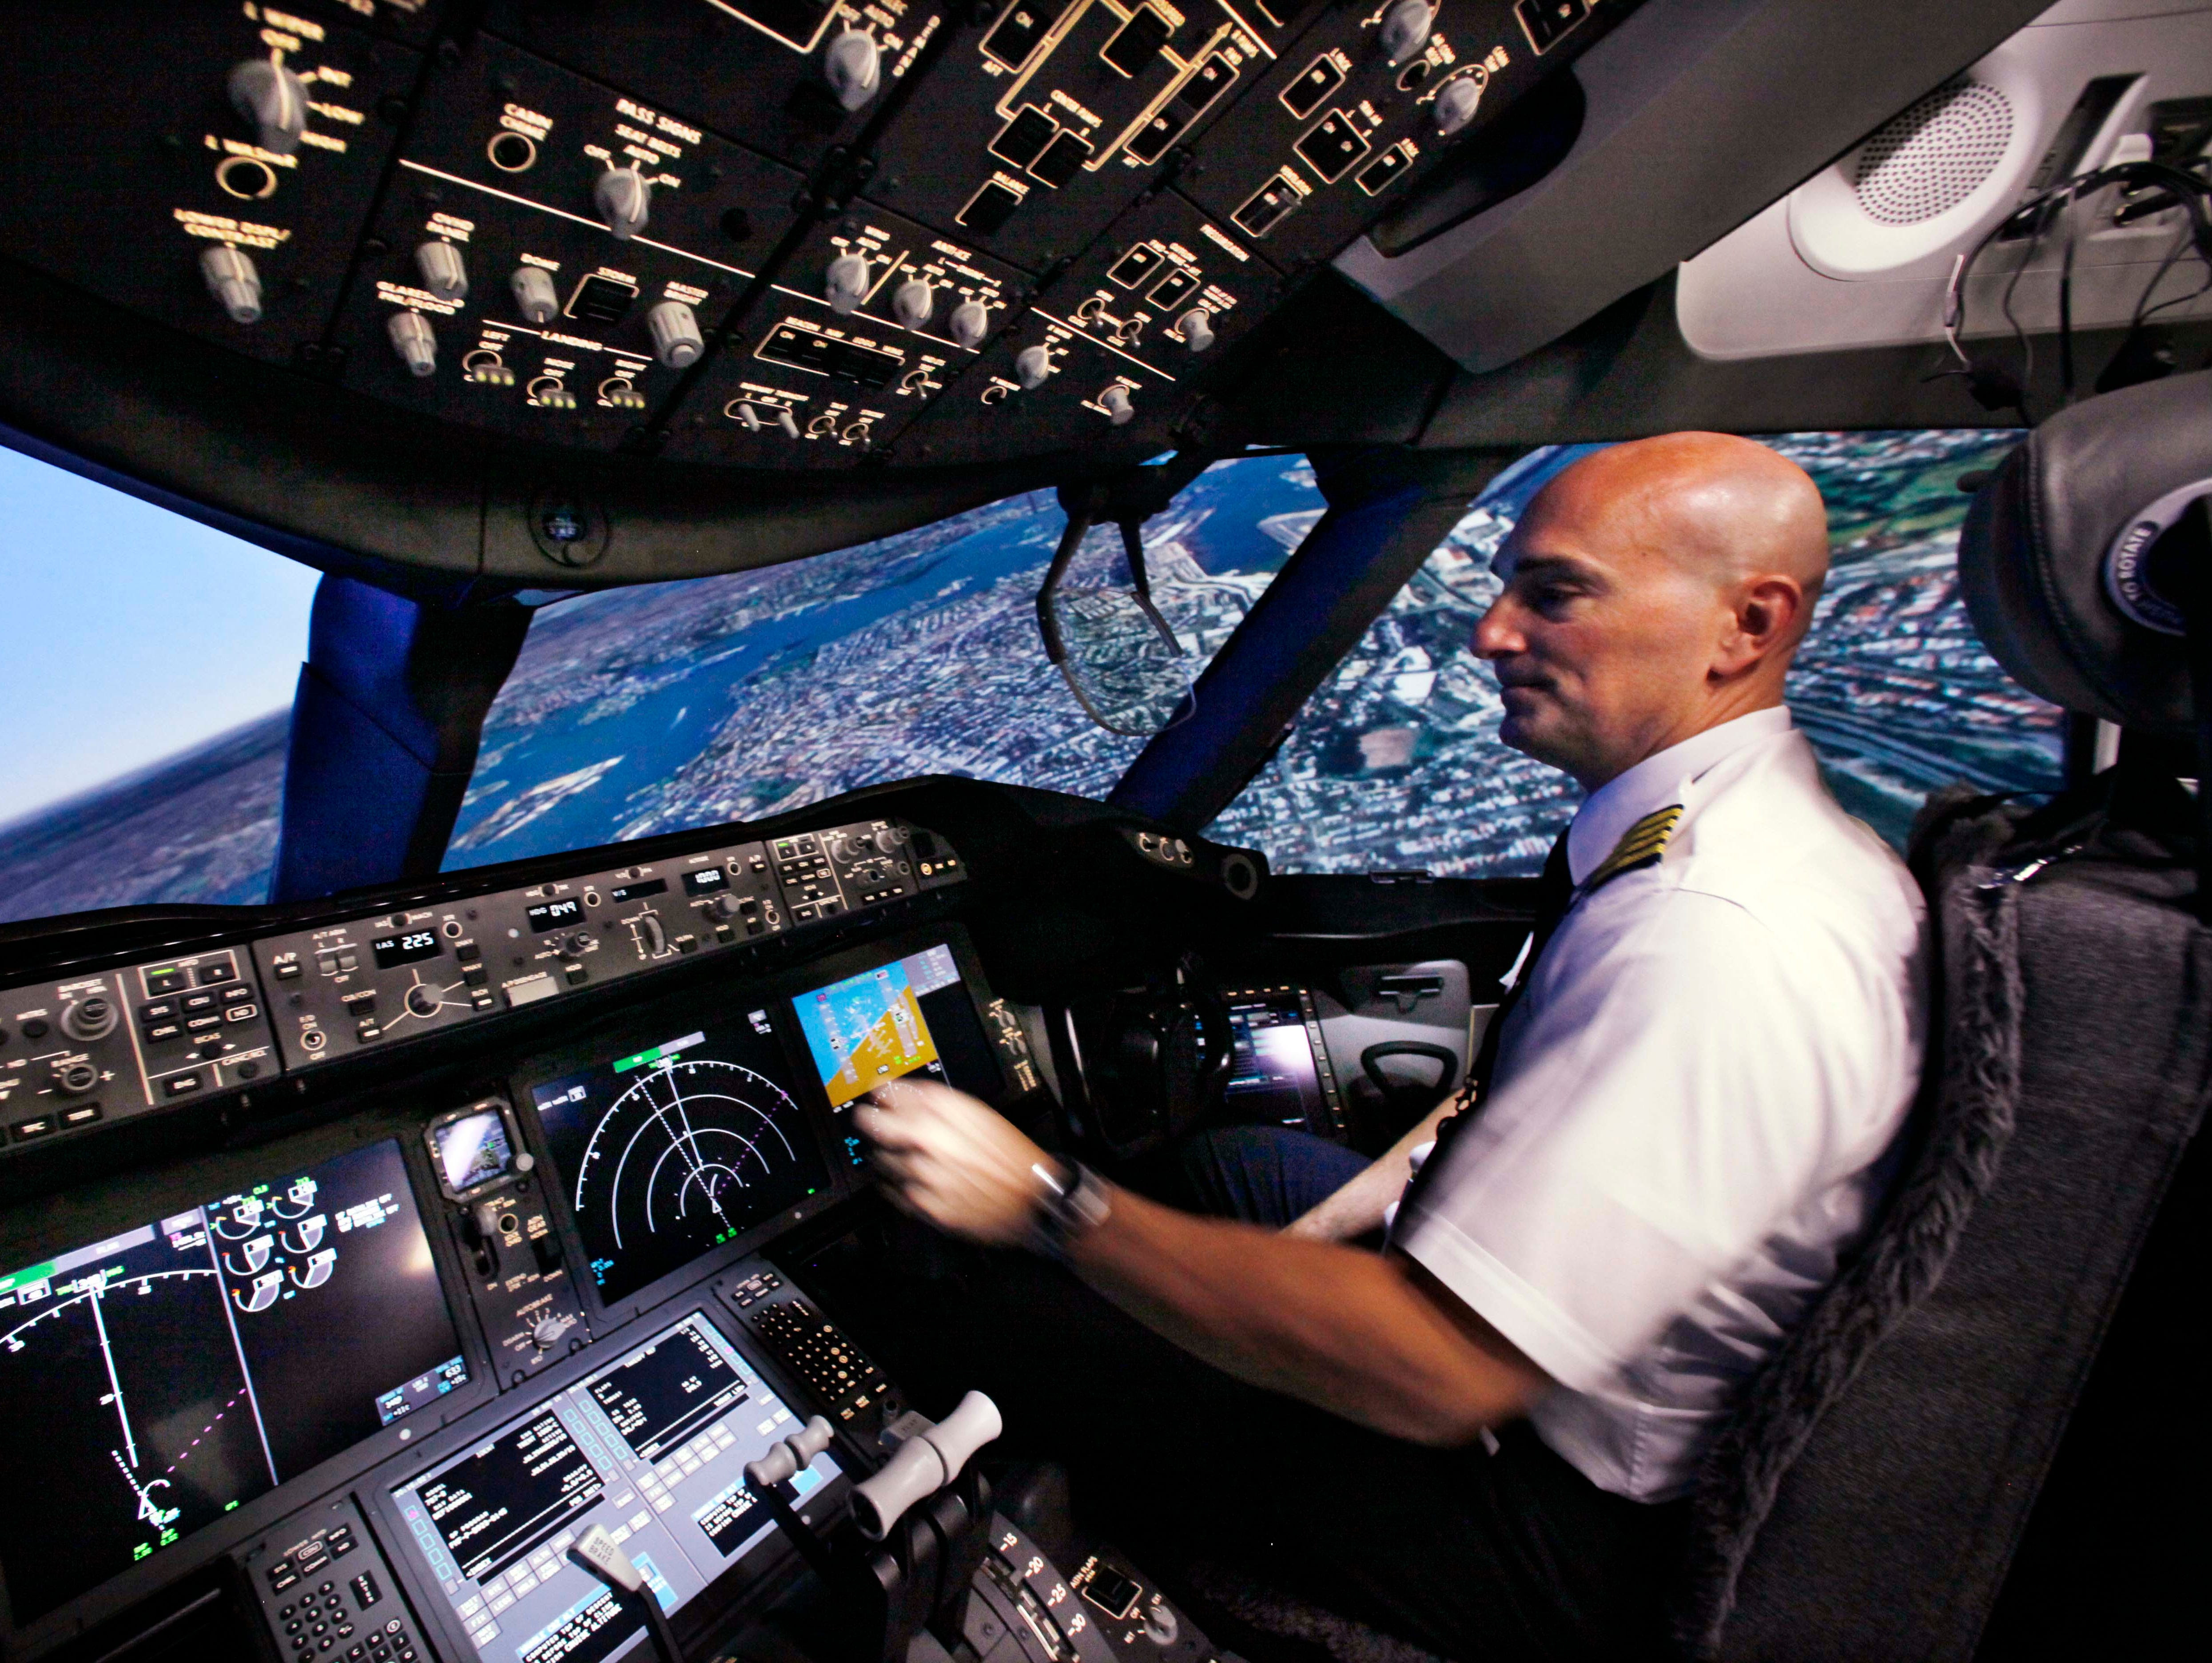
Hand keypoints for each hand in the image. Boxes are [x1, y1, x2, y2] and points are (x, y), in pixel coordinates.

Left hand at [855, 1079, 1051, 1245]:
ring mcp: (926, 1180)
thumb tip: (897, 1089)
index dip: (880, 1096)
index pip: (890, 1099)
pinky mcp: (930, 1208)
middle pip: (879, 1131)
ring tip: (903, 1151)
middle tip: (875, 1122)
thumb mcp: (977, 1114)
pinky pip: (896, 1193)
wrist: (1033, 1198)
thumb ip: (932, 1100)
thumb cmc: (1010, 1156)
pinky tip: (910, 1178)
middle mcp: (928, 1148)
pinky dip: (897, 1183)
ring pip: (885, 1162)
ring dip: (887, 1154)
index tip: (877, 1096)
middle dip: (873, 1123)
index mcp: (940, 1120)